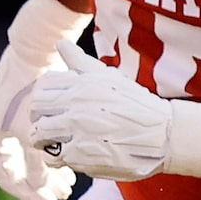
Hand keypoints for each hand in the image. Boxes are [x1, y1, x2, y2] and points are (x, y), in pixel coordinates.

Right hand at [0, 43, 79, 199]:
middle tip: (62, 195)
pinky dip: (46, 156)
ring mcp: (1, 127)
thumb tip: (40, 186)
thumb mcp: (36, 132)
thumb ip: (39, 162)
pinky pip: (28, 146)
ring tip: (68, 183)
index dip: (30, 194)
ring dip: (45, 171)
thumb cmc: (32, 93)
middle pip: (16, 171)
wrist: (34, 55)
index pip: (8, 179)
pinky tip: (66, 163)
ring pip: (24, 159)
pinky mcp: (15, 118)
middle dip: (40, 185)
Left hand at [26, 42, 200, 182]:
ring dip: (46, 139)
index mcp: (81, 84)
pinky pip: (54, 156)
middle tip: (54, 125)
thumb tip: (60, 43)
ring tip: (61, 141)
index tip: (53, 106)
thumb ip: (80, 62)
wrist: (164, 135)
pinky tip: (75, 153)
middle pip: (36, 112)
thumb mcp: (109, 78)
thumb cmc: (136, 105)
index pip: (42, 88)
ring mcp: (78, 132)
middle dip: (41, 118)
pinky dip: (60, 157)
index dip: (43, 98)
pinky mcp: (81, 156)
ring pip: (39, 135)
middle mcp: (77, 106)